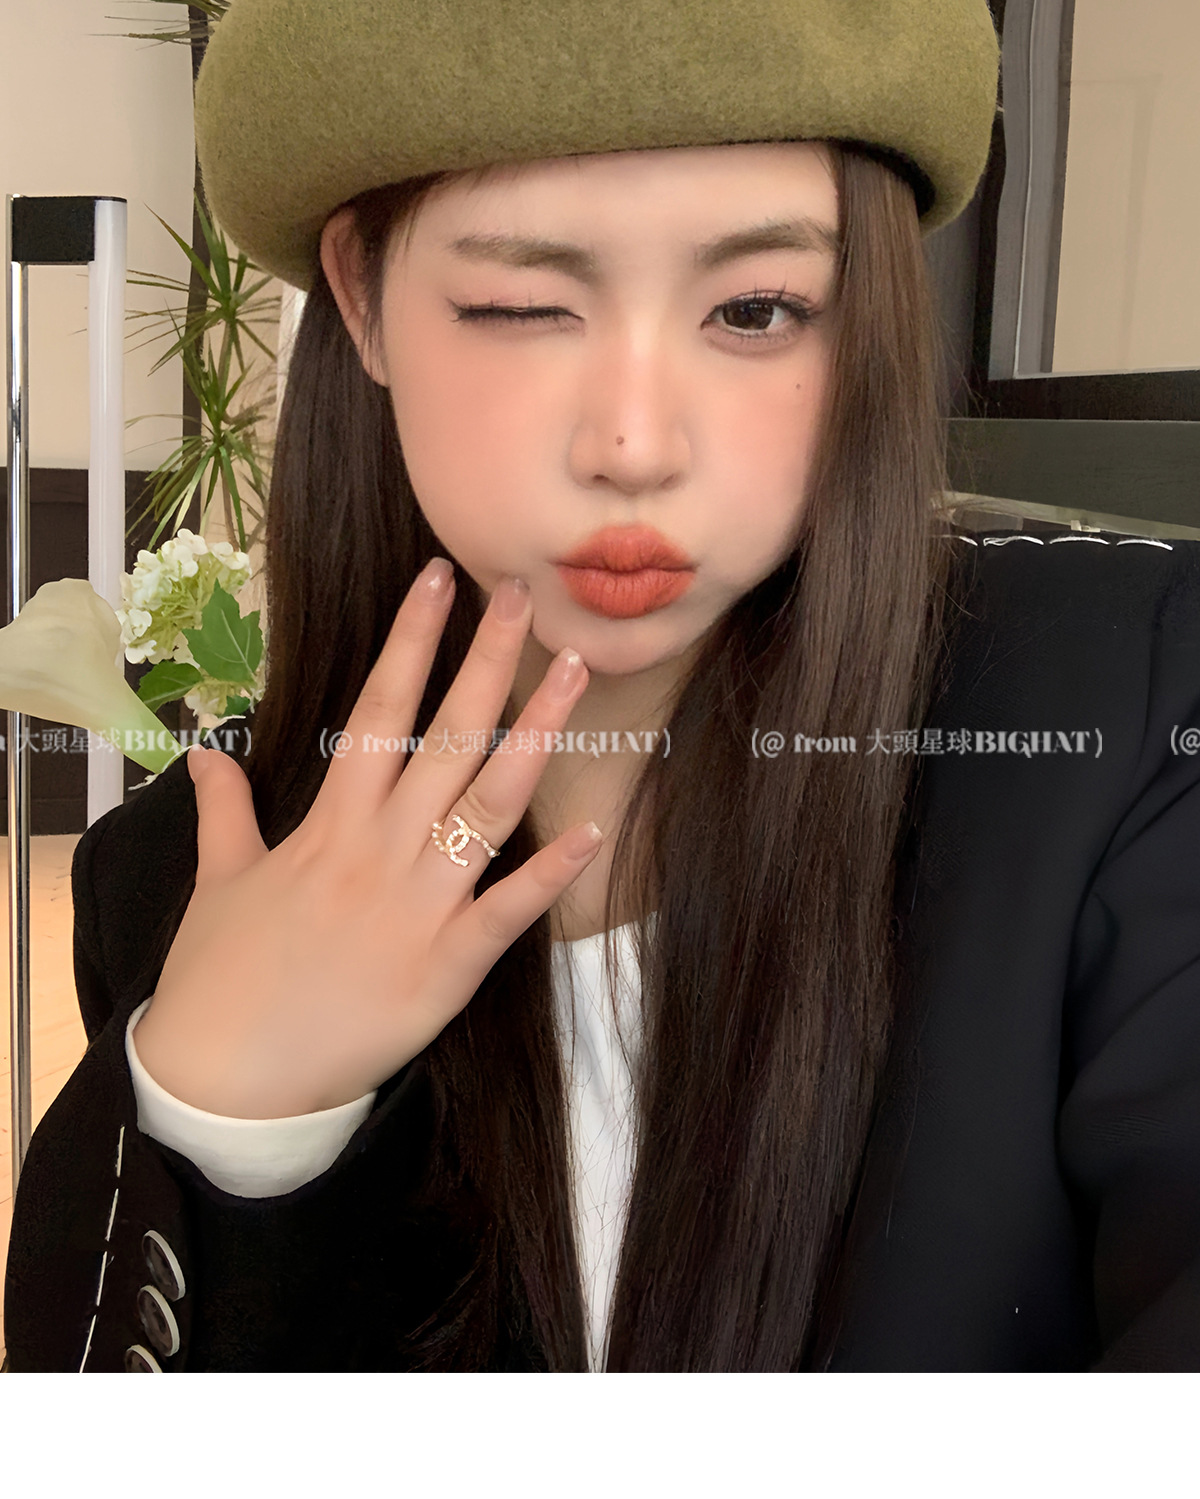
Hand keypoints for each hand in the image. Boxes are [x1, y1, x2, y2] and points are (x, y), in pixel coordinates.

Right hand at [132, 560, 601, 1117]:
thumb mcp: (217, 882)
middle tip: (524, 596)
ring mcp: (421, 907)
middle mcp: (382, 851)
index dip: (412, 640)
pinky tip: (595, 828)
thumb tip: (205, 756)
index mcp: (330, 825)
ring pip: (490, 805)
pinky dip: (552, 872)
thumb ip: (224, 811)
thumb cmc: (219, 979)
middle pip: (447, 738)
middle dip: (488, 661)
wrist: (226, 1083)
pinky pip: (509, 911)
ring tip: (574, 674)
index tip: (439, 580)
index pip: (379, 711)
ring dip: (537, 736)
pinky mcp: (449, 968)